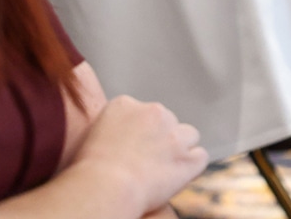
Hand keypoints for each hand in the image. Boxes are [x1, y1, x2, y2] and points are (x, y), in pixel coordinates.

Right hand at [73, 96, 206, 214]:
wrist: (105, 186)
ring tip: (163, 168)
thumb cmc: (89, 169)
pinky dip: (192, 167)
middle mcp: (153, 112)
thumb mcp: (91, 135)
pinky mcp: (188, 158)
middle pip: (166, 121)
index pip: (143, 113)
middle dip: (161, 138)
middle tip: (146, 161)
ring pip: (188, 135)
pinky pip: (200, 156)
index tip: (132, 147)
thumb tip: (118, 135)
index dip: (141, 132)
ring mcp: (174, 135)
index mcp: (125, 104)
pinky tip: (178, 176)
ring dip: (180, 149)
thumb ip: (111, 126)